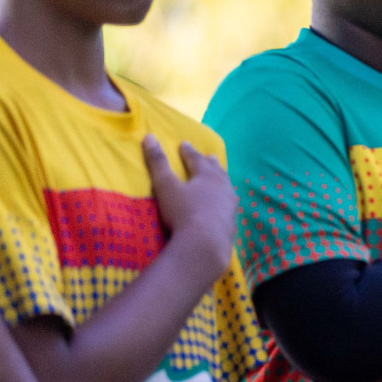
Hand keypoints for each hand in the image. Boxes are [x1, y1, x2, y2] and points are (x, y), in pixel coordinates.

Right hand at [144, 136, 237, 283]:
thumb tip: (149, 136)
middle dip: (210, 163)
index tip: (184, 144)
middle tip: (209, 156)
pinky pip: (229, 207)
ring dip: (222, 181)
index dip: (188, 152)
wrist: (205, 245)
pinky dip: (225, 202)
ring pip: (227, 188)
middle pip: (217, 171)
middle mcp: (223, 188)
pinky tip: (224, 207)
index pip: (196, 159)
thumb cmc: (183, 212)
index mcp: (207, 176)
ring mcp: (230, 206)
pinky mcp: (232, 224)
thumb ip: (157, 162)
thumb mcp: (166, 186)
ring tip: (220, 178)